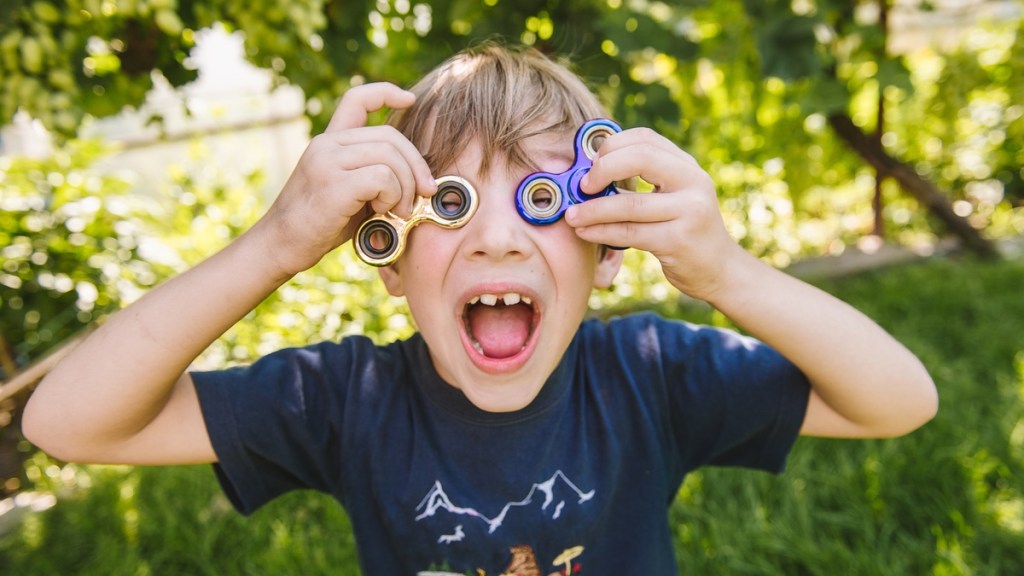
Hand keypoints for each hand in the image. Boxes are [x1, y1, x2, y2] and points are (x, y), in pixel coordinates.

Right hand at [256, 82, 436, 276]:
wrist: (281, 246)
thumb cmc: (319, 225)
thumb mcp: (347, 190)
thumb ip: (371, 173)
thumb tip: (419, 176)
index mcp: (329, 142)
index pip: (357, 99)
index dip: (386, 92)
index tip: (410, 99)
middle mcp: (326, 144)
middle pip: (390, 136)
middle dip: (416, 164)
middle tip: (425, 192)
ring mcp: (327, 161)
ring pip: (390, 156)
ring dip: (406, 187)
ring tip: (399, 210)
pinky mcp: (333, 183)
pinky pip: (383, 178)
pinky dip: (393, 196)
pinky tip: (381, 212)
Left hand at [564, 127, 742, 300]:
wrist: (718, 269)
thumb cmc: (684, 231)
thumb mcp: (673, 197)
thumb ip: (643, 180)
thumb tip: (590, 169)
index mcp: (687, 166)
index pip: (646, 139)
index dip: (612, 146)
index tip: (590, 164)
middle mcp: (693, 182)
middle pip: (640, 159)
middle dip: (602, 169)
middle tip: (581, 186)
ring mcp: (689, 211)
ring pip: (629, 204)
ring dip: (592, 209)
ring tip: (572, 215)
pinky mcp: (678, 241)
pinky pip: (629, 233)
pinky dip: (601, 231)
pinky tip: (584, 232)